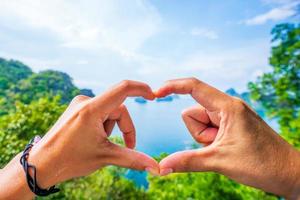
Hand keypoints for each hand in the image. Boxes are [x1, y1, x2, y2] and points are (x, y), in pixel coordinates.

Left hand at [0, 80, 158, 199]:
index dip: (141, 89)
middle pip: (118, 108)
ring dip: (112, 128)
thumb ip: (133, 159)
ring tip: (100, 144)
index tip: (153, 96)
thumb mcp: (106, 157)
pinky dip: (104, 125)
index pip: (122, 89)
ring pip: (109, 112)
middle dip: (124, 128)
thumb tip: (156, 168)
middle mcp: (85, 101)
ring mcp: (79, 105)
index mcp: (92, 109)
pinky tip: (94, 139)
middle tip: (127, 147)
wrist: (42, 164)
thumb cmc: (70, 160)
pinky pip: (99, 112)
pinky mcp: (76, 109)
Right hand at [156, 78, 299, 198]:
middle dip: (198, 133)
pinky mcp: (231, 127)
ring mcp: (229, 117)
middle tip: (217, 147)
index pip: (194, 87)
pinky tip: (227, 151)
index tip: (156, 93)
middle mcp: (227, 108)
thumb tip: (161, 167)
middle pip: (193, 114)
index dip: (172, 86)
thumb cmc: (262, 164)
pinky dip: (210, 142)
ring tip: (225, 150)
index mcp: (228, 107)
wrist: (289, 174)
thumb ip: (187, 162)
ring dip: (205, 140)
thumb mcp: (220, 161)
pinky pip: (209, 131)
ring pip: (200, 124)